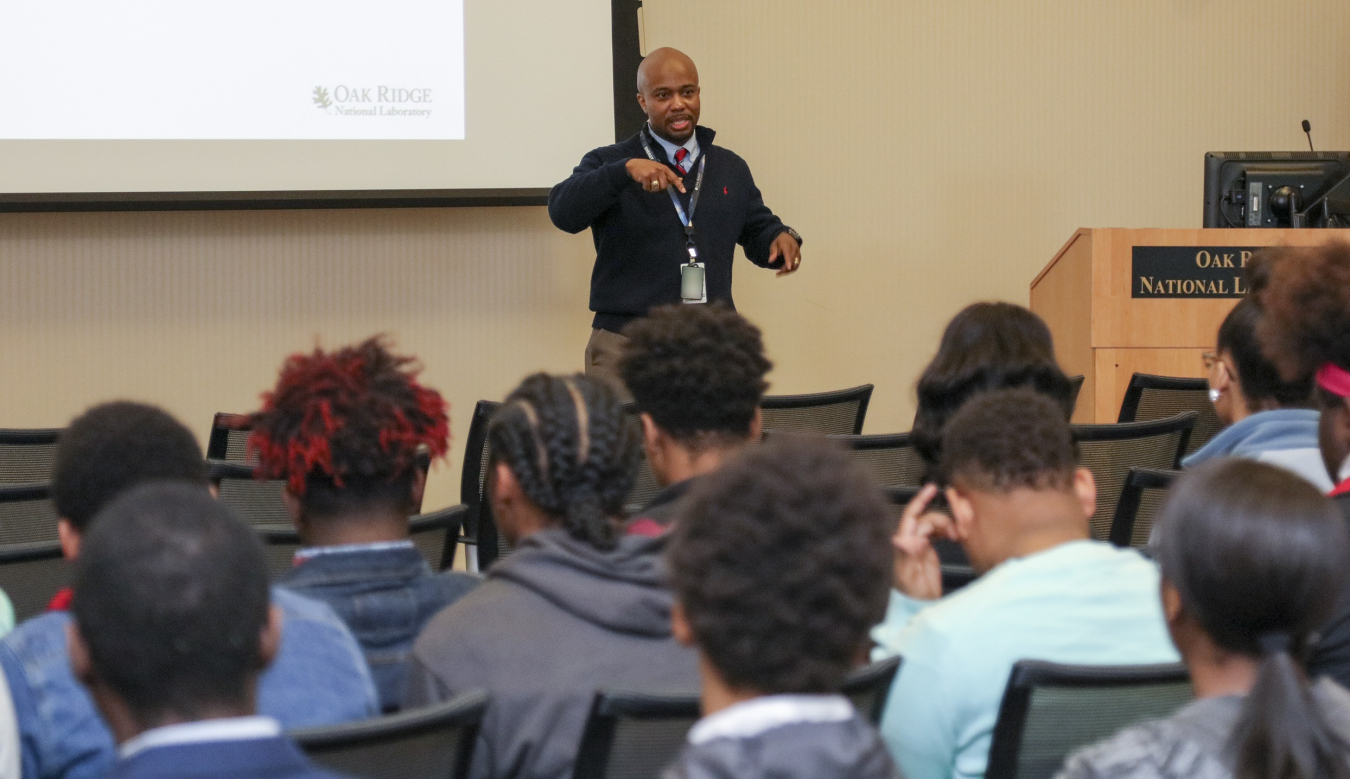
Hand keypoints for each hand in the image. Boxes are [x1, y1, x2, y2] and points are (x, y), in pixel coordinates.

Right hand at [625, 159, 685, 193]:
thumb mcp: (659, 168)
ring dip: (652, 188)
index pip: (674, 177)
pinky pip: (648, 188)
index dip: (679, 185)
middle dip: (660, 188)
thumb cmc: (647, 166)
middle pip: (664, 186)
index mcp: (664, 168)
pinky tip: (643, 182)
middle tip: (655, 184)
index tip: (683, 191)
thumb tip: (680, 179)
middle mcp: (659, 170)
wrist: (634, 164)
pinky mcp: (645, 177)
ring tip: (648, 182)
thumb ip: (668, 175)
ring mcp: (652, 173)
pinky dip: (646, 187)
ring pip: (656, 188)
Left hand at [768, 232, 800, 275]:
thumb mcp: (774, 244)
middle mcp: (794, 248)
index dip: (789, 260)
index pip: (788, 253)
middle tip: (777, 273)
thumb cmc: (779, 242)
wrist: (788, 237)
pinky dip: (791, 270)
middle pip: (792, 260)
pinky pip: (796, 265)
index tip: (788, 267)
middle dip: (786, 269)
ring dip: (788, 271)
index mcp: (787, 244)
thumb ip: (773, 252)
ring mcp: (798, 253)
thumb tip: (770, 261)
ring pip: (796, 264)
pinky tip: (784, 272)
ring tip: (779, 273)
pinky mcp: (799, 257)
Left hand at [892, 484, 955, 600]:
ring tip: (958, 536)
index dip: (920, 500)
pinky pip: (937, 533)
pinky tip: (955, 536)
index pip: (910, 516)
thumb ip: (905, 557)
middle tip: (957, 533)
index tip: (932, 488)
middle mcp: (909, 542)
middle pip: (927, 520)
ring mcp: (918, 546)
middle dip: (943, 521)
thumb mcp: (909, 577)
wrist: (920, 609)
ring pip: (934, 525)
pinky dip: (947, 531)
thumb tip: (900, 538)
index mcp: (902, 544)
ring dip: (947, 526)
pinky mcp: (927, 551)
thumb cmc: (912, 596)